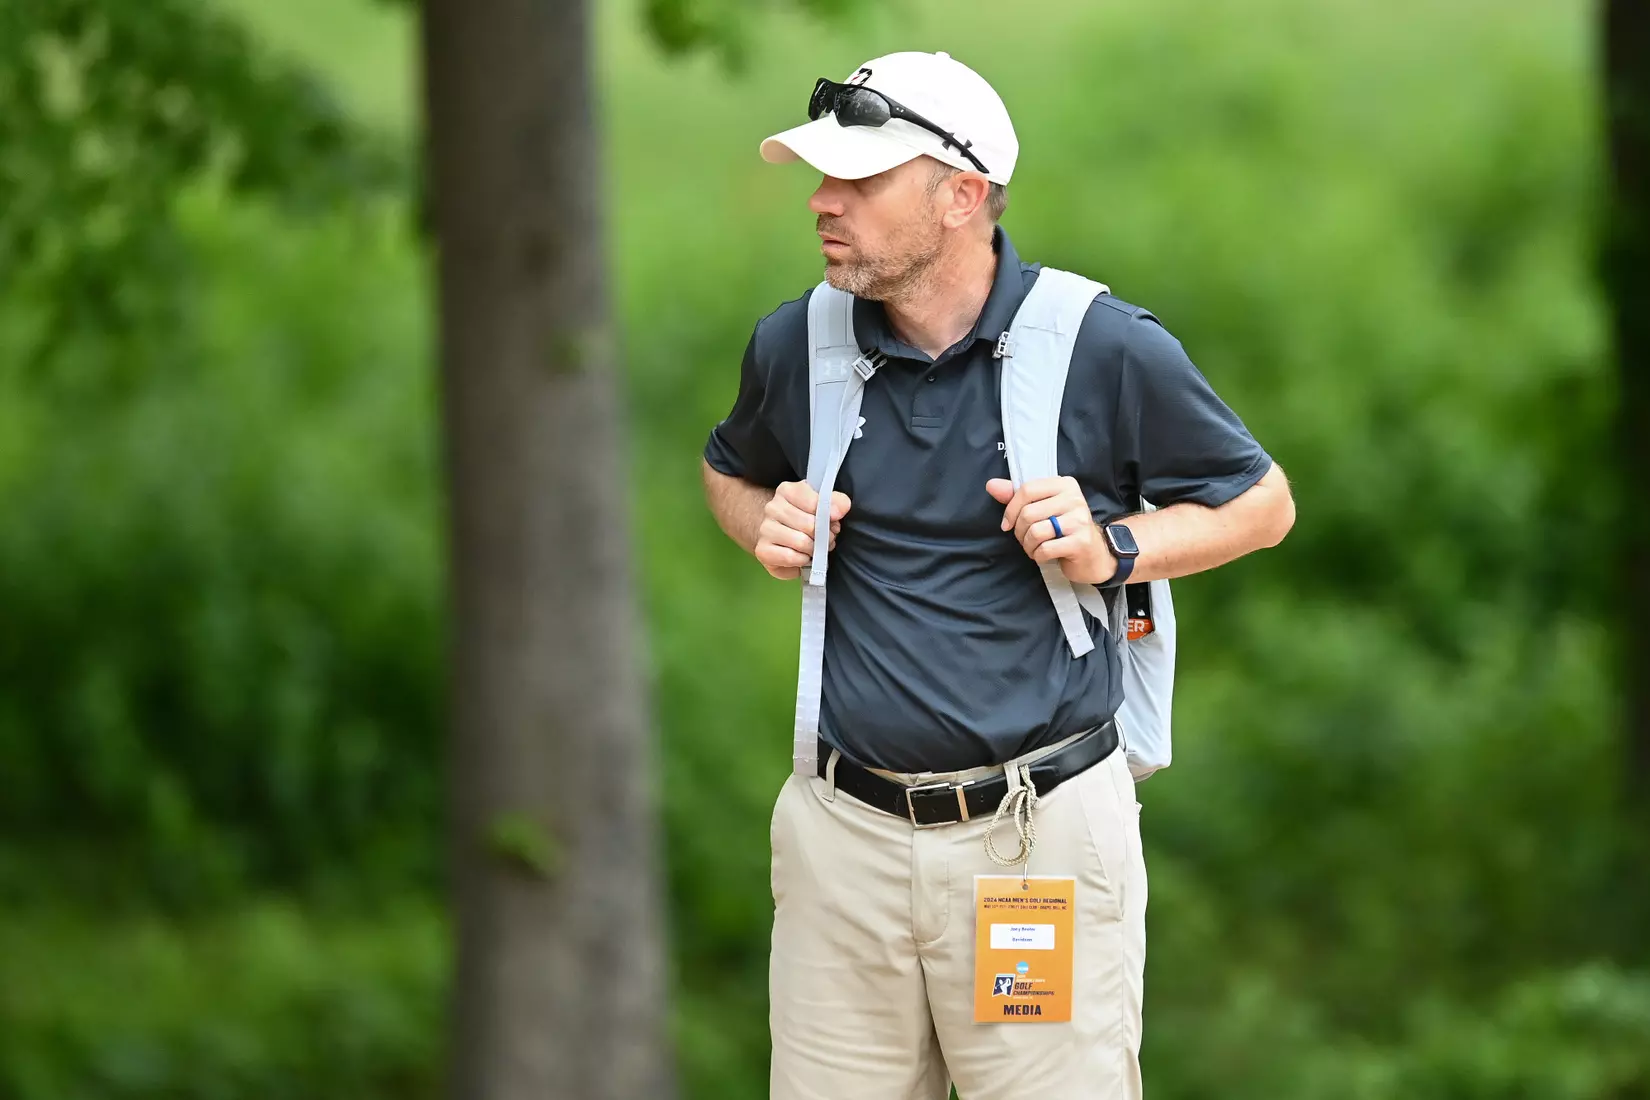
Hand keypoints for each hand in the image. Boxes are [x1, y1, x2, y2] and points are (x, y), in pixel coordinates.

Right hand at [755, 481, 850, 579]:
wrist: (781, 538)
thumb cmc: (806, 520)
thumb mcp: (824, 504)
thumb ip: (837, 502)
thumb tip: (838, 511)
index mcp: (787, 491)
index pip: (815, 502)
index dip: (830, 515)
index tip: (834, 520)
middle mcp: (772, 507)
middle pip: (810, 525)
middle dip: (824, 536)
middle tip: (826, 538)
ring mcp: (765, 529)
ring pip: (801, 542)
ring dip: (814, 549)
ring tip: (815, 548)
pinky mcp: (762, 550)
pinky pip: (791, 557)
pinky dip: (803, 560)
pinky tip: (803, 556)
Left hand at [985, 477, 1117, 584]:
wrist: (1093, 555)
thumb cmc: (1064, 530)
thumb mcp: (1043, 508)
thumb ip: (1018, 496)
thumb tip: (991, 485)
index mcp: (1064, 484)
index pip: (1027, 489)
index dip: (1011, 509)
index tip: (1007, 524)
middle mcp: (1074, 498)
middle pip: (1028, 513)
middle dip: (1019, 532)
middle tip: (1025, 539)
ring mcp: (1079, 520)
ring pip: (1035, 531)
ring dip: (1028, 545)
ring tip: (1034, 548)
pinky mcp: (1081, 542)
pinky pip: (1045, 548)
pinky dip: (1038, 555)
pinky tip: (1043, 555)